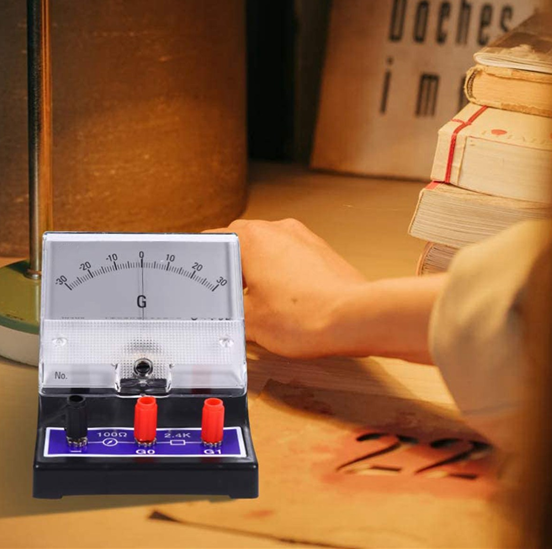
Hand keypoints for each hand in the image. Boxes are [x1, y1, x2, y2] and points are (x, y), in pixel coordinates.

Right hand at [207, 218, 446, 363]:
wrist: (354, 317)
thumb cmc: (305, 315)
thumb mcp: (247, 321)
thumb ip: (225, 312)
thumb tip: (219, 313)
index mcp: (250, 237)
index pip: (212, 241)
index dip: (201, 263)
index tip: (197, 277)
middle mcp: (276, 229)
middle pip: (240, 244)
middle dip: (232, 271)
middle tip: (228, 298)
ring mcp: (302, 237)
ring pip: (267, 251)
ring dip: (258, 273)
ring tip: (259, 304)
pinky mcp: (320, 251)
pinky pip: (290, 259)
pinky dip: (282, 276)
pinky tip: (285, 303)